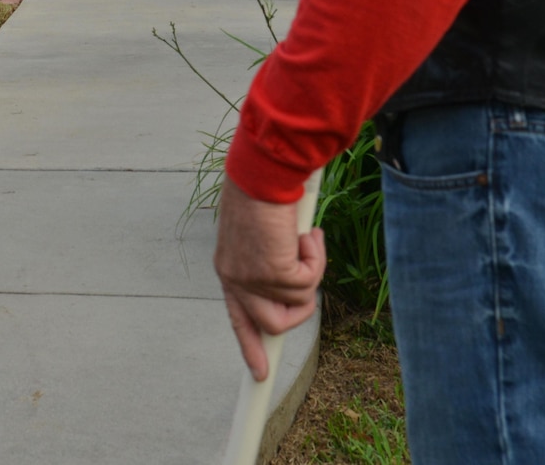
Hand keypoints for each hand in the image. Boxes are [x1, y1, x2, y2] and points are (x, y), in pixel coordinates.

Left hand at [214, 178, 324, 379]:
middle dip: (299, 308)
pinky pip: (308, 283)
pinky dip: (315, 258)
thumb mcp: (261, 230)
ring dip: (310, 275)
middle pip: (270, 325)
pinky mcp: (273, 272)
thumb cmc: (263, 188)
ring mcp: (252, 279)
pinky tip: (304, 233)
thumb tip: (293, 273)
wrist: (263, 171)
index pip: (237, 318)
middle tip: (308, 276)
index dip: (251, 346)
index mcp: (229, 268)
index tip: (259, 373)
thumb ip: (269, 255)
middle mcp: (235, 278)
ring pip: (297, 304)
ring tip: (305, 242)